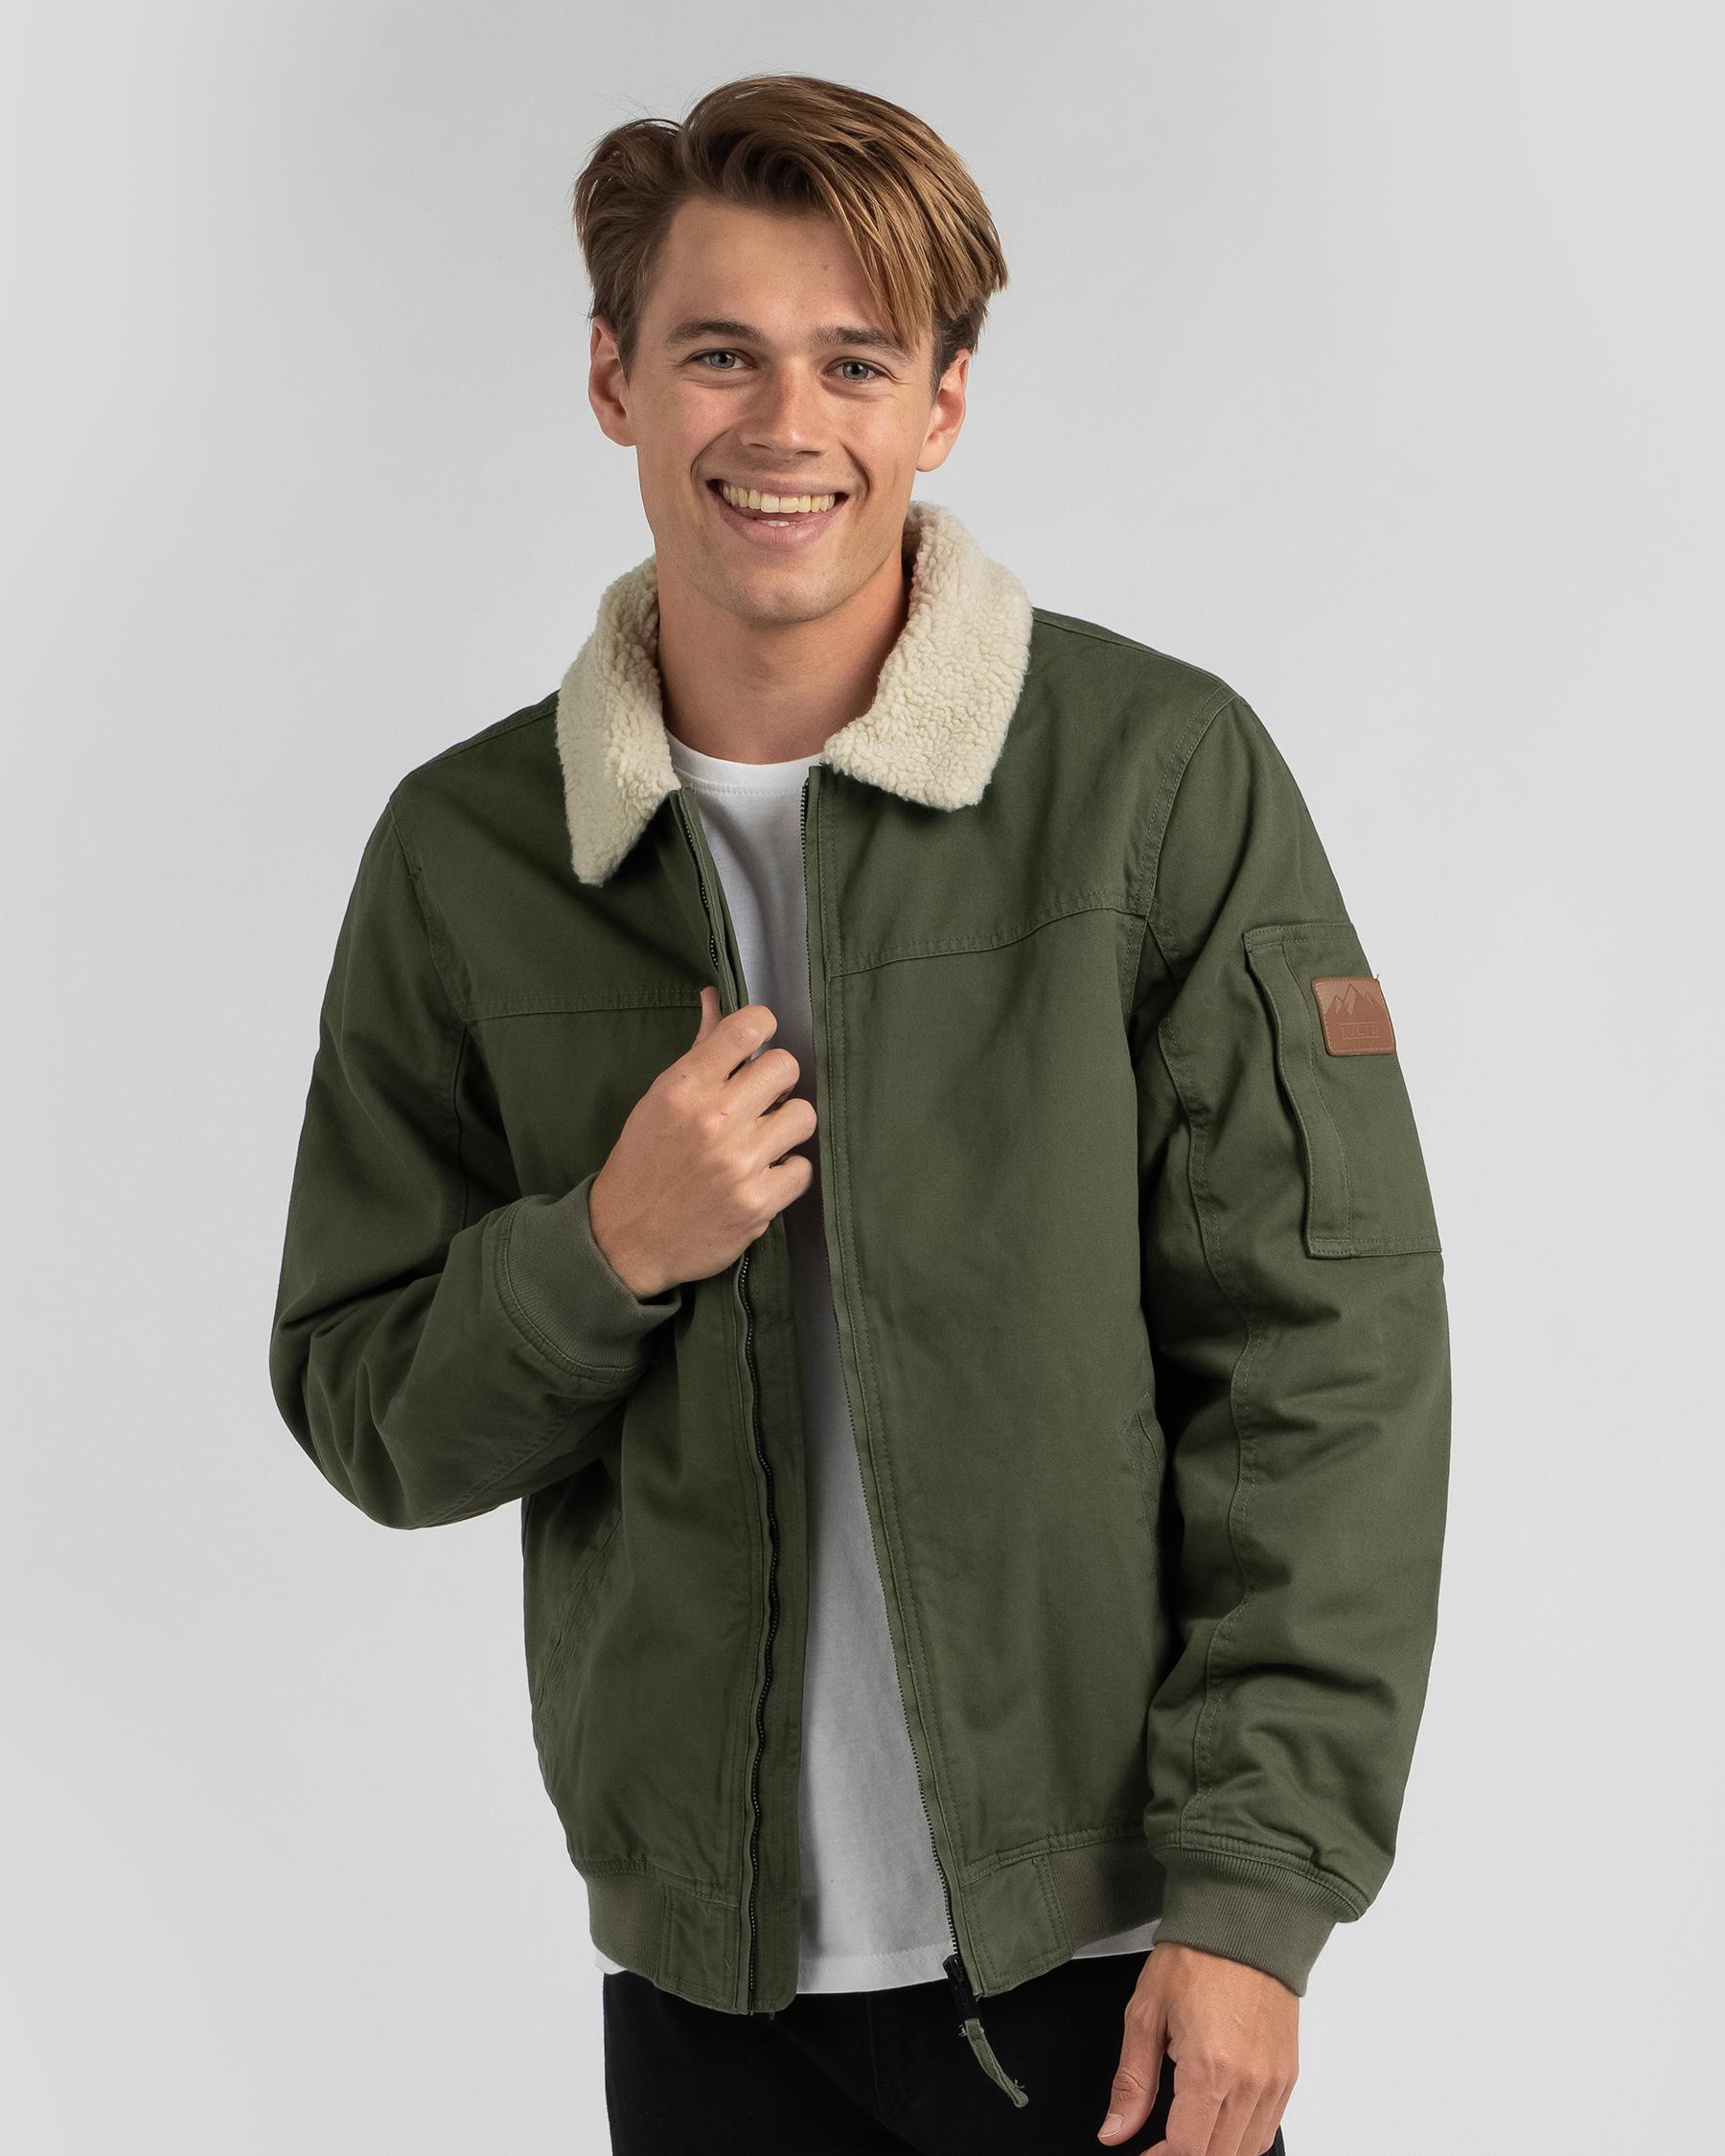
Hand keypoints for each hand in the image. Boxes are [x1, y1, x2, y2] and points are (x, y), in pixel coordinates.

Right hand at [588, 987, 816, 1298]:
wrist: (627, 1238)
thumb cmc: (644, 1160)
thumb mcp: (660, 1098)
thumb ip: (699, 1049)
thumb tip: (716, 997)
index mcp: (684, 1087)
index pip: (749, 1027)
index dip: (762, 1028)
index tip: (757, 1046)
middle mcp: (713, 1120)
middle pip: (786, 1067)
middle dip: (776, 1081)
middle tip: (759, 1100)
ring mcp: (738, 1163)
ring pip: (803, 1115)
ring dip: (786, 1126)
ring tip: (763, 1139)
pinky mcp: (757, 1203)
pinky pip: (803, 1167)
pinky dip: (787, 1171)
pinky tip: (762, 1174)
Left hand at [1098, 1940, 1296, 2155]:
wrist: (1244, 1921)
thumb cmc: (1195, 1957)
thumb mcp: (1145, 2013)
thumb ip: (1131, 2082)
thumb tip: (1115, 2129)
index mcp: (1210, 2069)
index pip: (1187, 2150)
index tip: (1145, 2153)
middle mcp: (1249, 2083)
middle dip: (1185, 2155)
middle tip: (1160, 2143)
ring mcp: (1274, 2082)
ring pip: (1246, 2150)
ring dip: (1214, 2149)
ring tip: (1186, 2131)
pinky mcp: (1288, 2075)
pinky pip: (1266, 2130)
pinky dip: (1240, 2138)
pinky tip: (1217, 2121)